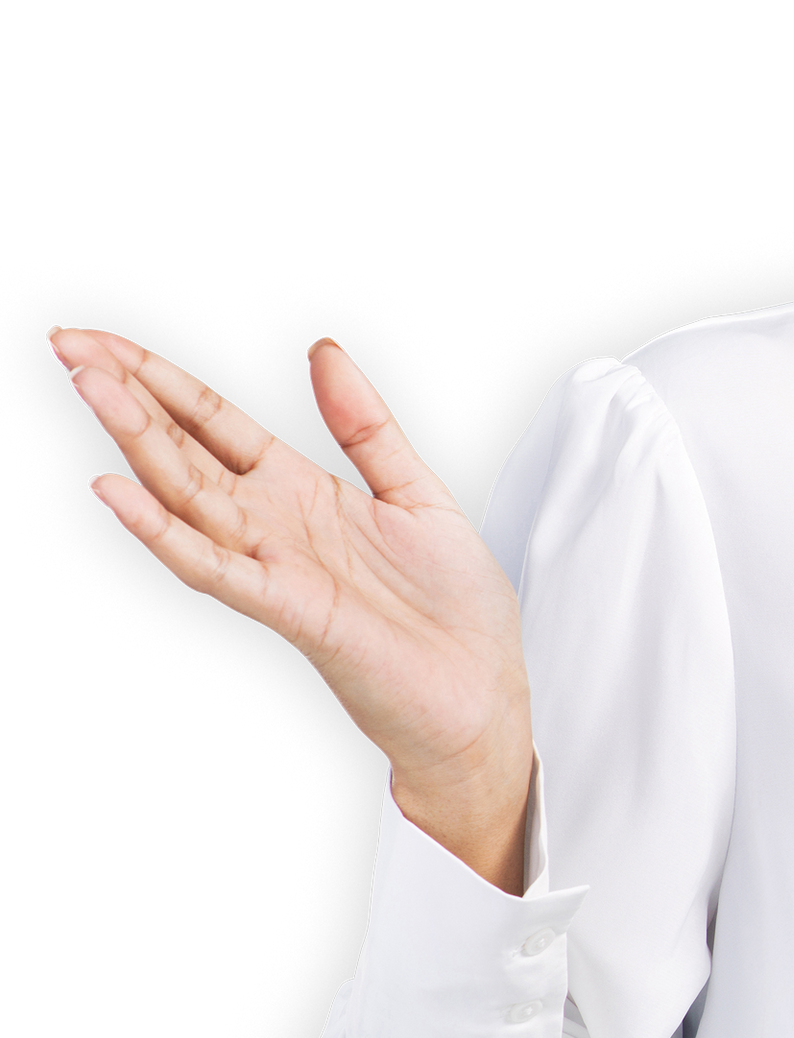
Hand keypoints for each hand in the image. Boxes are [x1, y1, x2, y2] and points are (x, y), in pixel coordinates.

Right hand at [48, 329, 533, 887]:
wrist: (483, 696)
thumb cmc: (454, 611)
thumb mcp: (418, 492)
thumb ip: (365, 423)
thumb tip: (322, 349)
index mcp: (301, 491)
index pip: (211, 422)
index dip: (158, 378)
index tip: (100, 341)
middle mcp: (275, 526)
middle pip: (183, 450)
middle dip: (125, 396)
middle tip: (66, 344)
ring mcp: (276, 568)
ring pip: (188, 496)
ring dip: (136, 443)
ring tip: (89, 387)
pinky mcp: (292, 611)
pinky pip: (218, 568)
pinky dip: (166, 533)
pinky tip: (121, 494)